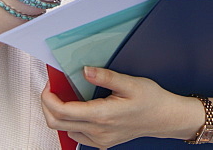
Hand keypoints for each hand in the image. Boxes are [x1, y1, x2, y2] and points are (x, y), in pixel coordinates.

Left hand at [41, 67, 199, 147]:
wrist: (164, 118)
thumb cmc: (151, 100)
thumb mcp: (131, 82)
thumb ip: (106, 76)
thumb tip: (85, 70)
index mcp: (102, 115)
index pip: (62, 111)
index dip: (49, 98)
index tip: (49, 85)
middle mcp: (98, 131)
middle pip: (57, 123)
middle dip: (48, 105)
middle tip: (52, 89)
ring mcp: (99, 139)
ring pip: (65, 130)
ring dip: (58, 114)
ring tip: (64, 97)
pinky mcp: (102, 142)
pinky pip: (77, 135)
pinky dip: (70, 123)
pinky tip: (77, 110)